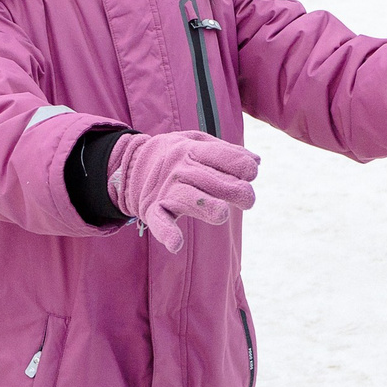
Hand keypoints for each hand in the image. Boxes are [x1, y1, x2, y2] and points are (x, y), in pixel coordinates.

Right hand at [106, 129, 259, 252]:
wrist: (129, 165)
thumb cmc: (174, 154)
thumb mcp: (196, 142)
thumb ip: (226, 151)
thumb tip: (256, 162)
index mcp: (193, 150)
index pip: (221, 156)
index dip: (241, 165)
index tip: (252, 173)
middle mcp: (180, 169)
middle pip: (210, 179)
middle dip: (234, 190)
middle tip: (248, 200)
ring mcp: (166, 191)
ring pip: (188, 199)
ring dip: (205, 206)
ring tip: (222, 214)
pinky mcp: (153, 210)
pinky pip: (159, 222)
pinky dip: (166, 233)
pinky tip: (176, 244)